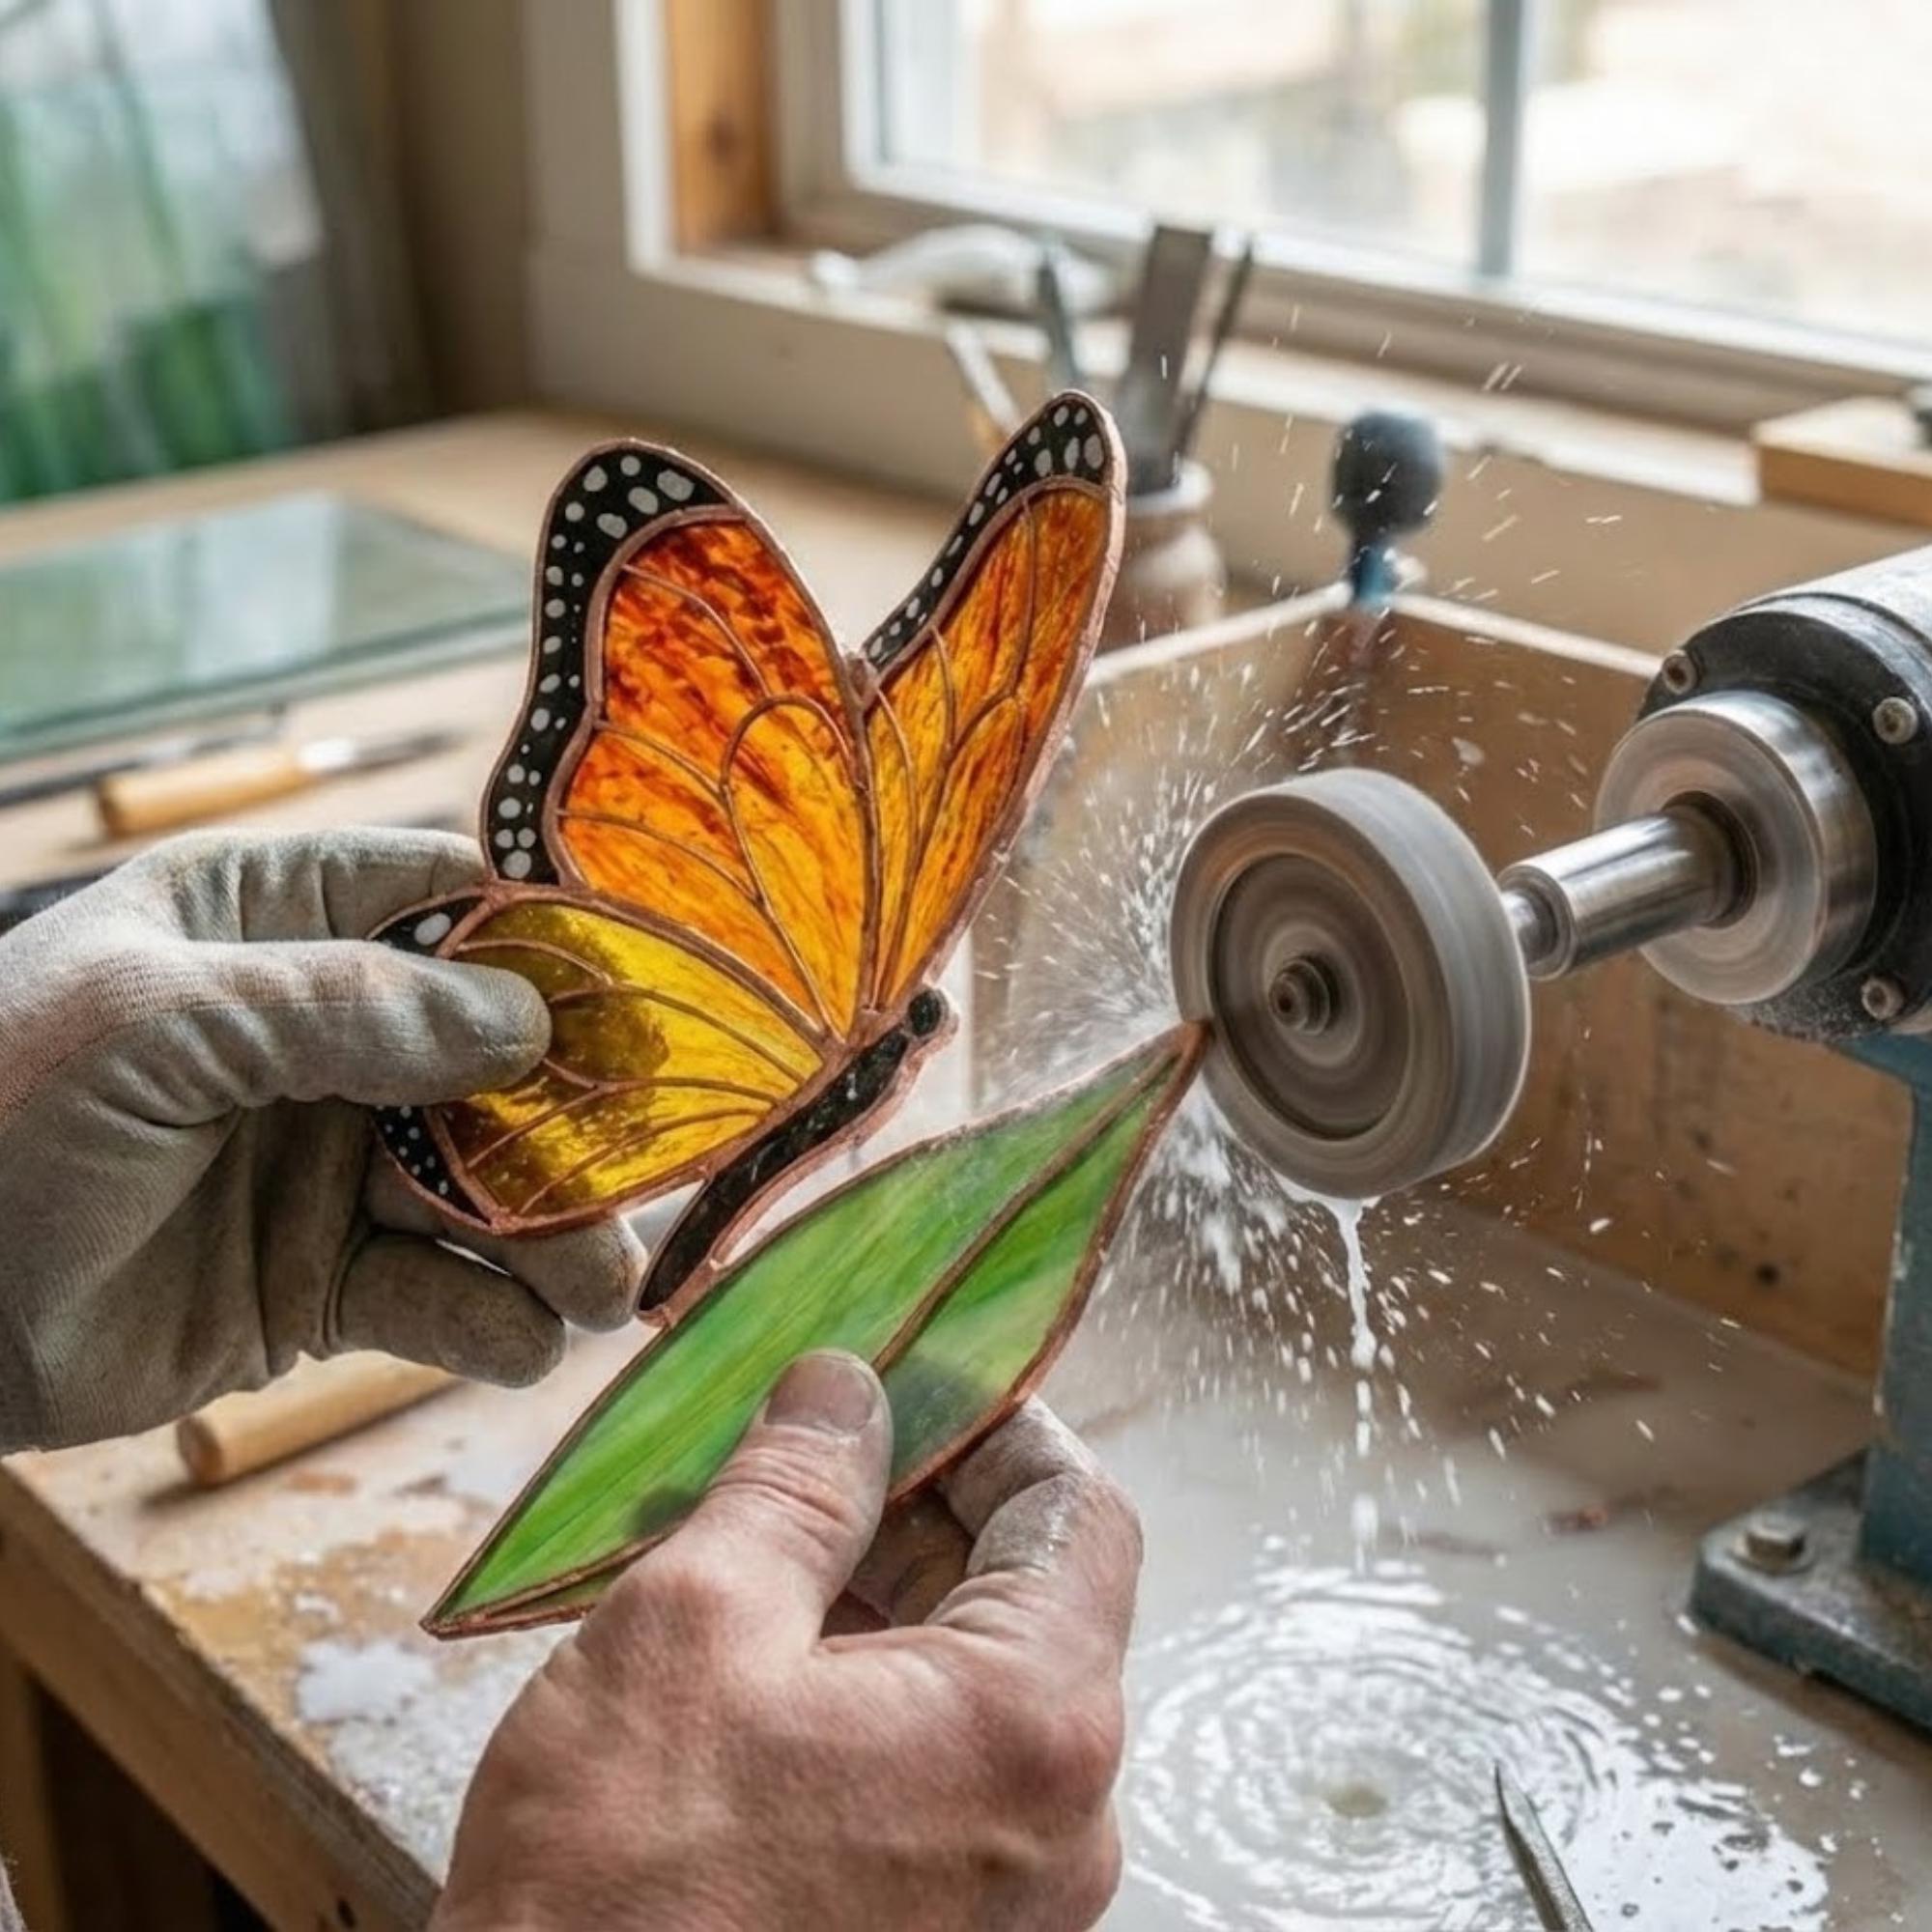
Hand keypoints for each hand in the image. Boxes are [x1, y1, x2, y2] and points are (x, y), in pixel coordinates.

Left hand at [0, 829, 643, 1449]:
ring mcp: (328, 1162)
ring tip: (602, 1290)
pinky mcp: (320, 1281)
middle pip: (499, 1060)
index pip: (452, 904)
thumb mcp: (156, 1023)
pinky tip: (523, 1343)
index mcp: (275, 922)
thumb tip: (527, 1023)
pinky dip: (493, 1323)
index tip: (643, 1005)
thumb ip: (343, 1008)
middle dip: (578, 1119)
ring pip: (487, 1188)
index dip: (550, 948)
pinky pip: (436, 1296)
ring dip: (557, 1236)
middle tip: (650, 1177)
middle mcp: (322, 1035)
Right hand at [435, 1356, 1140, 1931]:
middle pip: (1035, 1598)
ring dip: (890, 1596)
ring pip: (982, 1684)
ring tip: (762, 1551)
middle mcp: (1062, 1818)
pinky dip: (879, 1693)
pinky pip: (946, 1770)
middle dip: (925, 1506)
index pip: (1079, 1512)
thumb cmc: (623, 1887)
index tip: (912, 1382)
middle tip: (808, 1455)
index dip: (998, 1425)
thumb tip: (847, 1392)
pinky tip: (771, 1664)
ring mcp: (1017, 1895)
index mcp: (1033, 1722)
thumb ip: (795, 1488)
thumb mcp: (694, 1627)